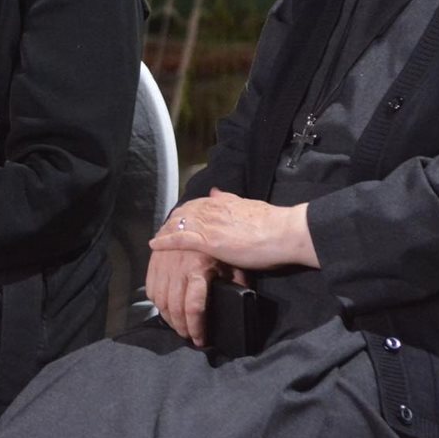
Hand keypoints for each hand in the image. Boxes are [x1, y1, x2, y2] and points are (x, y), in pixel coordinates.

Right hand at [144, 247, 243, 346]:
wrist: (197, 214)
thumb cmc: (221, 239)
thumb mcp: (233, 260)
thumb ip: (237, 282)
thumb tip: (242, 301)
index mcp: (198, 268)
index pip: (194, 306)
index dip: (196, 327)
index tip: (201, 340)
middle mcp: (177, 267)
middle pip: (175, 307)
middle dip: (181, 327)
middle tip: (189, 336)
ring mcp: (164, 263)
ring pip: (160, 300)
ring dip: (168, 317)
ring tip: (178, 325)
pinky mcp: (155, 260)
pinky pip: (150, 287)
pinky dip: (157, 302)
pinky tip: (165, 308)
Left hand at [149, 189, 317, 271]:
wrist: (284, 232)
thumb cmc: (273, 224)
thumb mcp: (247, 205)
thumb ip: (228, 199)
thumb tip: (215, 191)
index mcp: (221, 201)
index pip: (194, 205)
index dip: (183, 213)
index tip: (176, 219)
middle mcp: (211, 209)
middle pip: (181, 213)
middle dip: (170, 222)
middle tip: (161, 231)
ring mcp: (208, 224)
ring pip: (177, 224)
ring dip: (164, 232)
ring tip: (156, 241)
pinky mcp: (208, 241)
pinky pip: (179, 239)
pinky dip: (165, 242)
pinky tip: (155, 245)